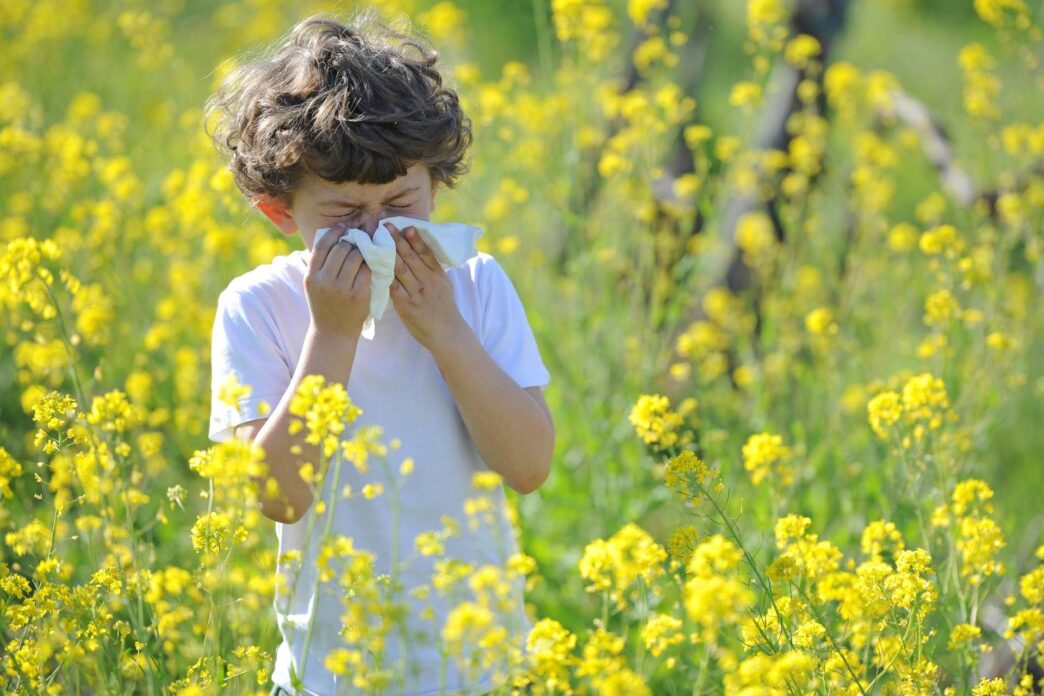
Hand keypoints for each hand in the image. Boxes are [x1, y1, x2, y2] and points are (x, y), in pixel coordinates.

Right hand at [304, 221, 370, 338]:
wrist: (333, 333)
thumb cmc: (324, 305)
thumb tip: (333, 236)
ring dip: (362, 251)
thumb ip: (320, 264)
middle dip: (352, 242)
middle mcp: (325, 281)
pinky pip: (367, 270)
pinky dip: (371, 264)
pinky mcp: (359, 294)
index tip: (343, 226)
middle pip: (341, 249)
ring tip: (365, 251)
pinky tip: (372, 262)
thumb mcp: (314, 285)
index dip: (334, 232)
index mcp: (312, 276)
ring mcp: (343, 288)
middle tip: (359, 238)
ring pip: (356, 257)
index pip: (322, 246)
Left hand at [386, 221, 466, 351]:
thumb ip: (432, 270)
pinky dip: (385, 276)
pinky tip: (375, 266)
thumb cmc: (444, 309)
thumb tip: (420, 253)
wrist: (447, 333)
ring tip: (378, 241)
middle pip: (411, 257)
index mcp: (438, 275)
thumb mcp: (444, 286)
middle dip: (397, 240)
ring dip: (388, 254)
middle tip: (385, 226)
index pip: (426, 253)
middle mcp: (428, 281)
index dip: (415, 239)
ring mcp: (417, 293)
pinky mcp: (407, 306)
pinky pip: (394, 287)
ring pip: (400, 269)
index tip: (406, 226)